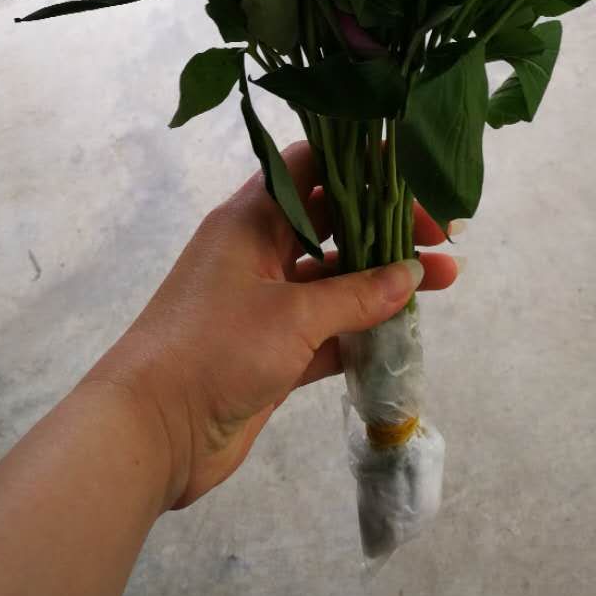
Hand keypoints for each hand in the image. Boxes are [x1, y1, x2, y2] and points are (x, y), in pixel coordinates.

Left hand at [84, 142, 457, 509]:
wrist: (149, 432)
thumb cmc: (213, 350)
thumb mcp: (292, 316)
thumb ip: (357, 295)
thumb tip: (411, 274)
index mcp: (251, 219)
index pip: (311, 166)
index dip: (362, 163)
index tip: (412, 174)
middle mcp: (259, 251)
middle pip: (333, 221)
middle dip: (387, 225)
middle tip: (443, 234)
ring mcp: (265, 302)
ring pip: (336, 277)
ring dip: (384, 279)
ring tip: (446, 280)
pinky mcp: (272, 350)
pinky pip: (329, 327)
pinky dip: (363, 327)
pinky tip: (406, 329)